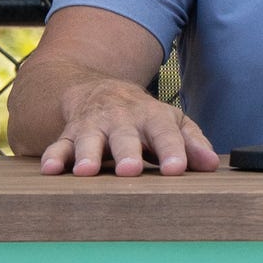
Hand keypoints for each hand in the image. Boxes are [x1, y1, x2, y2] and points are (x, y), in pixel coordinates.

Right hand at [38, 78, 220, 176]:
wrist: (101, 91)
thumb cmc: (144, 117)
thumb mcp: (172, 122)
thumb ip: (192, 142)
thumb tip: (212, 164)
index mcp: (151, 117)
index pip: (165, 133)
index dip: (171, 150)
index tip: (176, 168)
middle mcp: (121, 120)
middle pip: (124, 136)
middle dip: (126, 152)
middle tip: (130, 170)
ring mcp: (93, 126)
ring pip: (88, 139)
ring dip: (87, 154)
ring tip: (87, 171)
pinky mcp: (69, 134)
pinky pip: (59, 145)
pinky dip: (53, 157)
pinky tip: (50, 170)